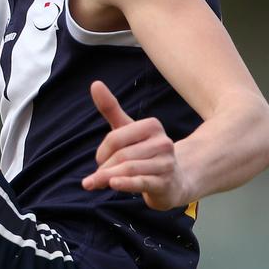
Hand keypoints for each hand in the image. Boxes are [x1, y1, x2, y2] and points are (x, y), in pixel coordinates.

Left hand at [81, 80, 192, 210]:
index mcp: (152, 126)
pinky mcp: (166, 183)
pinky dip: (125, 183)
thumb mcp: (127, 130)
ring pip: (129, 169)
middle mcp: (163, 143)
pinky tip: (112, 184)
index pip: (116, 137)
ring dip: (108, 178)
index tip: (100, 161)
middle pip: (121, 155)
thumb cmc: (144, 152)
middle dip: (104, 167)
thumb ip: (111, 108)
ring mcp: (166, 163)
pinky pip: (141, 182)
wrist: (173, 181)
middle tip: (95, 177)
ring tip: (95, 183)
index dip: (102, 151)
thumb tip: (95, 83)